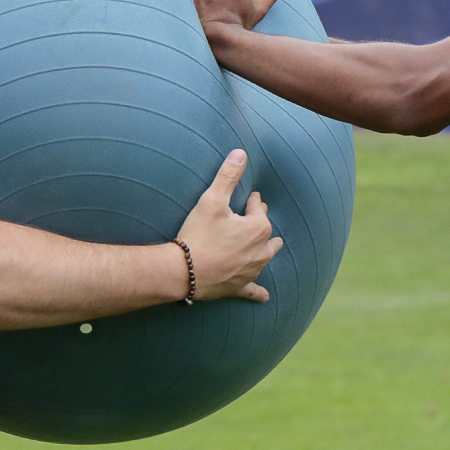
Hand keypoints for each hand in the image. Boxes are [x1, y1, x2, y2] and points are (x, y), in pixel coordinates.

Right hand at [175, 149, 282, 301]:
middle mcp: (261, 251)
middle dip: (260, 223)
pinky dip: (257, 291)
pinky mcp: (239, 287)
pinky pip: (253, 290)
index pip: (258, 207)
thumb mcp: (212, 199)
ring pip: (265, 258)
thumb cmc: (198, 235)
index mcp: (258, 228)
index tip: (246, 197)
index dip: (251, 200)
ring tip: (263, 245)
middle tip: (251, 216)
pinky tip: (263, 296)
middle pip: (267, 233)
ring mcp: (252, 271)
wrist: (183, 271)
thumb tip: (241, 153)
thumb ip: (228, 175)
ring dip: (263, 250)